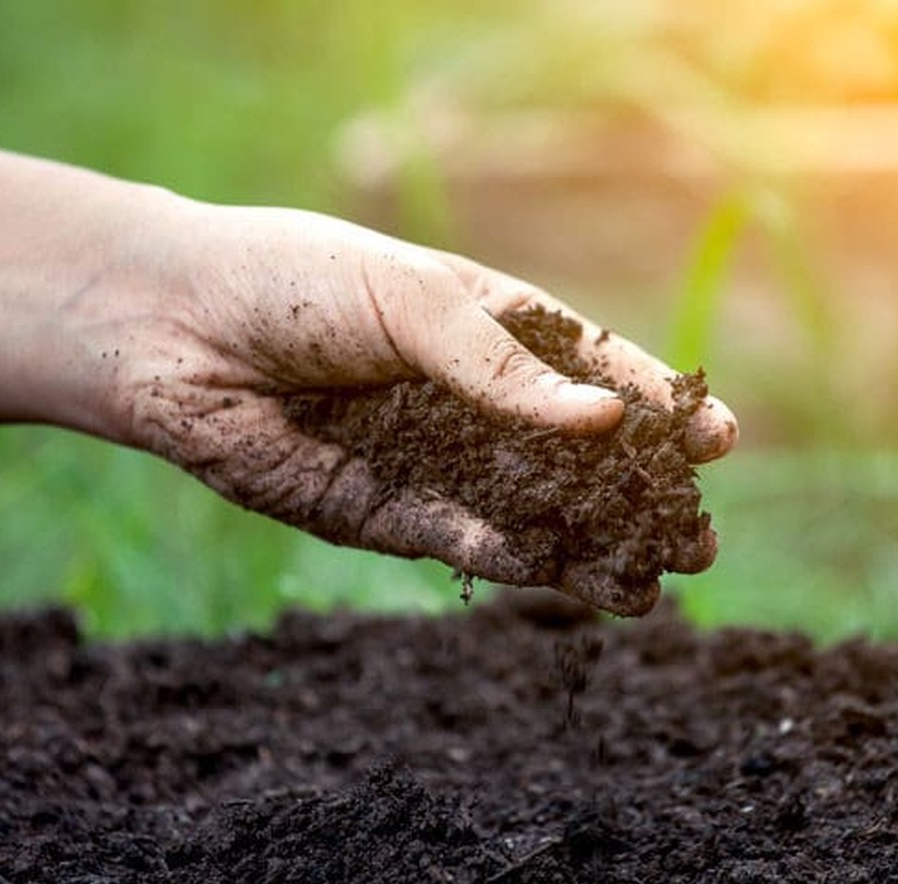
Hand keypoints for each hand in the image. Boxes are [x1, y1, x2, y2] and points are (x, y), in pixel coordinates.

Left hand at [101, 204, 736, 607]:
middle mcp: (468, 400)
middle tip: (699, 539)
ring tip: (652, 587)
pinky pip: (457, 540)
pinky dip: (509, 560)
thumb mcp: (413, 302)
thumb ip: (502, 368)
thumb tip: (606, 419)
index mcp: (488, 326)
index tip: (720, 438)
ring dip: (588, 549)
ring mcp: (429, 459)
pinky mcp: (379, 511)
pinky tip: (560, 577)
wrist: (177, 330)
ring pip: (527, 513)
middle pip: (574, 458)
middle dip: (637, 498)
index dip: (657, 405)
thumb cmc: (296, 283)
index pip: (593, 370)